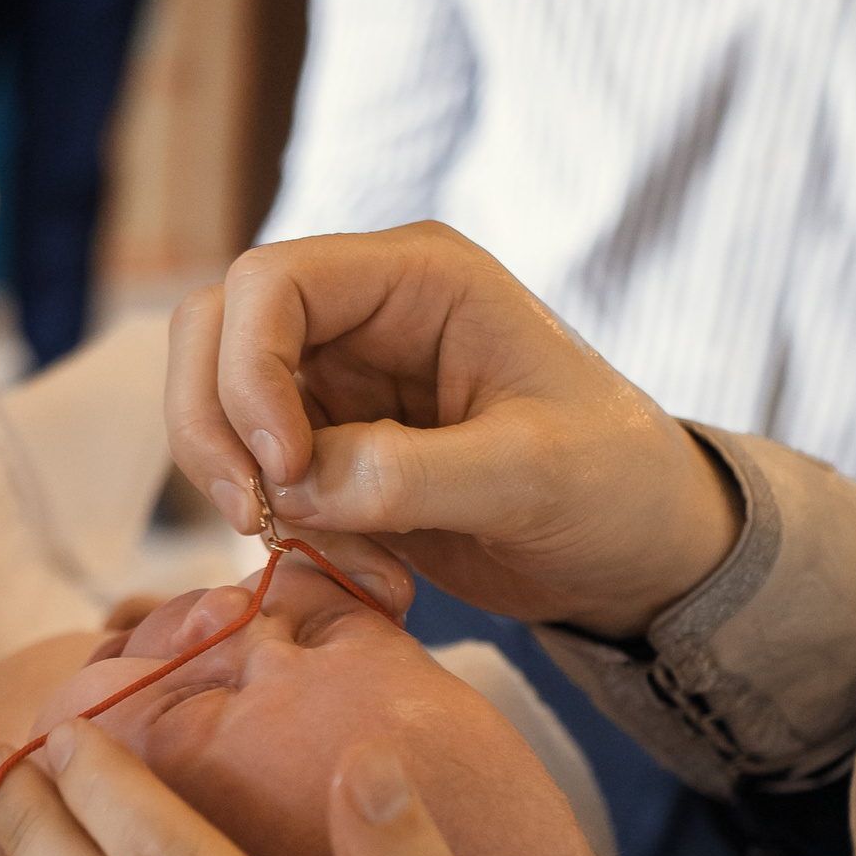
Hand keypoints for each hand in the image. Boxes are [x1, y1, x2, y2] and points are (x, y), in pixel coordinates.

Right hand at [169, 222, 740, 636]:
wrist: (640, 551)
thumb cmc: (616, 486)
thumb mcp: (534, 477)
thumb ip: (412, 474)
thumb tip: (293, 483)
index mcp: (419, 278)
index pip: (270, 282)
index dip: (249, 371)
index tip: (285, 468)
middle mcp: (366, 313)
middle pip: (216, 334)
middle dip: (216, 430)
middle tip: (256, 521)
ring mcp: (342, 379)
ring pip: (223, 412)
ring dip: (256, 496)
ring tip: (354, 565)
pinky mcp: (333, 447)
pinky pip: (263, 480)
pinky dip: (292, 535)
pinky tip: (374, 576)